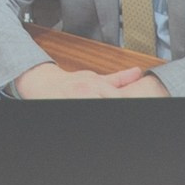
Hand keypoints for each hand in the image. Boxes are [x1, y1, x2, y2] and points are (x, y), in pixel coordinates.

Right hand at [14, 64, 166, 97]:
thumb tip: (138, 73)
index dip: (128, 101)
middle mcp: (85, 93)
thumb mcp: (94, 77)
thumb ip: (118, 78)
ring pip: (97, 104)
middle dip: (118, 103)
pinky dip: (93, 109)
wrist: (44, 84)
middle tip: (131, 106)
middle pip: (108, 100)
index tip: (140, 102)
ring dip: (104, 104)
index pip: (117, 97)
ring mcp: (76, 101)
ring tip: (109, 111)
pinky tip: (95, 105)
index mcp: (95, 85)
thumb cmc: (71, 82)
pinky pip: (84, 112)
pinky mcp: (67, 106)